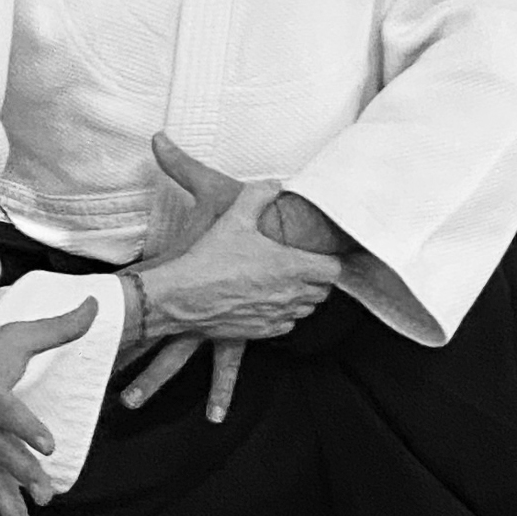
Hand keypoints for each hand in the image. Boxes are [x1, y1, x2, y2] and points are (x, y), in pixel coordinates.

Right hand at [121, 135, 346, 421]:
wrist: (181, 297)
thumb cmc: (209, 258)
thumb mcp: (234, 218)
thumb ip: (258, 195)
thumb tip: (273, 184)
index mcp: (291, 266)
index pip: (335, 270)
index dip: (331, 261)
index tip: (321, 254)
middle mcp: (290, 294)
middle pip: (324, 291)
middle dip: (317, 277)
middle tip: (302, 263)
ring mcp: (277, 315)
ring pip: (307, 309)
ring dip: (302, 296)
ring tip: (284, 281)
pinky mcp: (262, 331)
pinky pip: (286, 324)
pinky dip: (283, 314)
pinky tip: (266, 300)